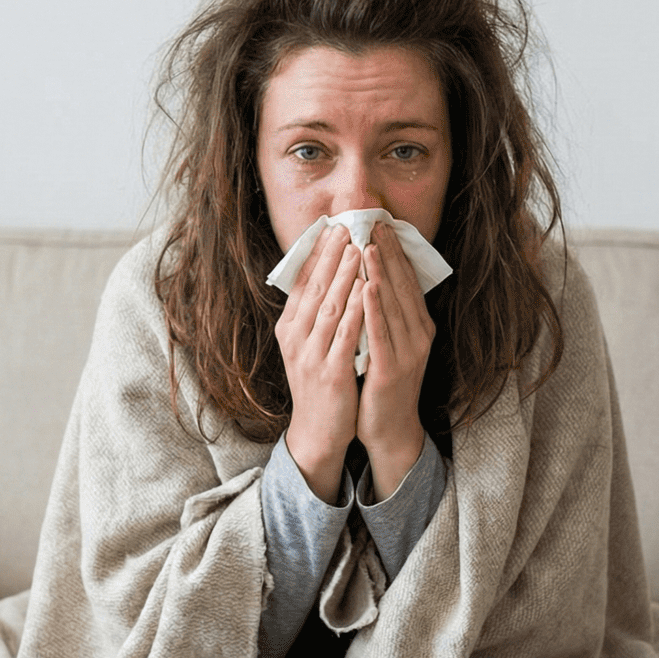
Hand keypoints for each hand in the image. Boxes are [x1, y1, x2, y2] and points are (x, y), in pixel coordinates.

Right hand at [275, 225, 365, 500]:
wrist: (318, 431)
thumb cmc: (319, 384)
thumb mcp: (307, 345)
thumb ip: (313, 314)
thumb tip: (322, 276)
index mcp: (289, 328)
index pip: (303, 282)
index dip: (318, 253)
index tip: (332, 226)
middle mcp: (295, 338)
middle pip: (315, 288)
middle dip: (332, 255)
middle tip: (347, 226)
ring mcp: (311, 355)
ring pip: (330, 307)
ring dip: (345, 275)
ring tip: (359, 248)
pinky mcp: (331, 372)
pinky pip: (346, 336)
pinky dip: (357, 310)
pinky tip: (369, 291)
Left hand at [355, 223, 434, 497]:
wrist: (391, 429)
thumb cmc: (384, 383)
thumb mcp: (391, 342)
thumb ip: (388, 313)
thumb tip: (375, 276)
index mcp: (419, 326)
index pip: (408, 281)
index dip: (396, 251)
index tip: (382, 223)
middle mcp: (419, 335)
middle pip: (403, 286)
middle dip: (389, 252)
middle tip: (375, 221)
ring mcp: (407, 352)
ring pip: (393, 305)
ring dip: (381, 272)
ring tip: (370, 244)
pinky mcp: (391, 369)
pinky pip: (381, 333)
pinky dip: (374, 308)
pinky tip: (366, 287)